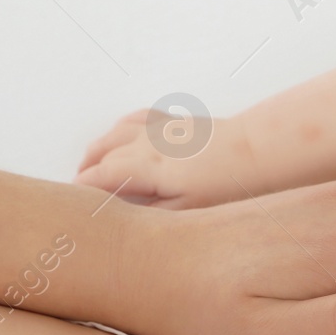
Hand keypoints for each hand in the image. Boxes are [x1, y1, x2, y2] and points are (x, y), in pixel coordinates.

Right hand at [75, 109, 253, 208]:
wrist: (260, 153)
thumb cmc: (228, 185)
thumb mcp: (187, 212)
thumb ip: (150, 214)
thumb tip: (122, 217)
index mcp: (143, 166)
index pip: (99, 176)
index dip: (83, 190)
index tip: (75, 204)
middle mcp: (146, 142)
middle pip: (101, 152)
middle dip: (86, 169)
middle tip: (79, 190)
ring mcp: (161, 129)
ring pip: (115, 132)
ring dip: (100, 148)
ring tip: (93, 164)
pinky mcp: (178, 122)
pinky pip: (138, 117)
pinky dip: (122, 127)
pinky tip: (124, 136)